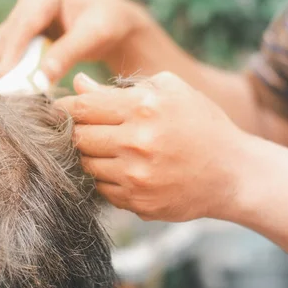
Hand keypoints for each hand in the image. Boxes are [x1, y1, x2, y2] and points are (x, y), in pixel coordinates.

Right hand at [0, 0, 154, 81]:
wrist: (117, 24)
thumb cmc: (110, 25)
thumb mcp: (94, 36)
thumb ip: (67, 54)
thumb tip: (40, 78)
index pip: (25, 23)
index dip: (12, 51)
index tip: (3, 77)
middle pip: (10, 32)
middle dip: (7, 62)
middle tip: (5, 93)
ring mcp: (26, 8)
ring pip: (5, 41)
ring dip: (8, 66)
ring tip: (13, 93)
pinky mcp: (25, 25)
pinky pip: (11, 48)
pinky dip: (15, 66)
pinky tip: (21, 85)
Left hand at [58, 71, 248, 221]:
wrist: (232, 173)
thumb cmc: (202, 123)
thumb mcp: (170, 90)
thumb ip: (121, 86)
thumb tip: (79, 84)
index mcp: (144, 108)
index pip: (82, 107)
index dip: (62, 107)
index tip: (55, 109)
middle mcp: (137, 142)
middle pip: (78, 137)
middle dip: (75, 132)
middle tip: (83, 129)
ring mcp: (137, 177)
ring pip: (86, 165)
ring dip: (90, 156)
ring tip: (107, 148)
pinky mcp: (139, 203)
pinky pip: (102, 190)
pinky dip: (105, 178)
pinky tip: (122, 168)